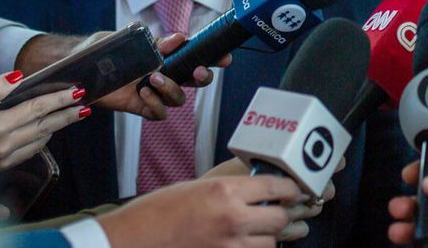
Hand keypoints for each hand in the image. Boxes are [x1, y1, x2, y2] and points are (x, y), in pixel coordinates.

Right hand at [0, 70, 87, 175]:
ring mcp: (2, 159)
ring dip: (57, 128)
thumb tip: (19, 76)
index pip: (37, 109)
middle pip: (45, 127)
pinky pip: (28, 153)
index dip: (59, 99)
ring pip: (39, 141)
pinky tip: (46, 131)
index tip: (77, 91)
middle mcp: (4, 146)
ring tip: (70, 115)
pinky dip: (41, 140)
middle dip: (67, 115)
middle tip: (85, 105)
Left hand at [95, 33, 222, 120]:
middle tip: (198, 71)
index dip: (212, 58)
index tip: (224, 58)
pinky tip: (143, 93)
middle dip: (203, 77)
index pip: (194, 56)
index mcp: (165, 55)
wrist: (76, 68)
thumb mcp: (129, 40)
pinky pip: (159, 113)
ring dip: (171, 89)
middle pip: (195, 81)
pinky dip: (156, 104)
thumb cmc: (101, 49)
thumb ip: (155, 42)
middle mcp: (164, 74)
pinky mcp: (140, 106)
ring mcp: (153, 92)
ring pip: (179, 99)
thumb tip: (180, 38)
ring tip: (153, 79)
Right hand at [96, 175, 299, 247]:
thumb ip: (228, 190)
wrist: (132, 240)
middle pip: (280, 217)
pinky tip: (246, 244)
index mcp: (225, 190)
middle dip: (284, 214)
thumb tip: (254, 192)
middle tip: (283, 210)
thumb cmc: (157, 212)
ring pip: (270, 243)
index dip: (290, 188)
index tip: (295, 190)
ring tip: (262, 230)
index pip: (275, 186)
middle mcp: (232, 218)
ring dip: (270, 236)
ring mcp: (229, 246)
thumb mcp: (196, 188)